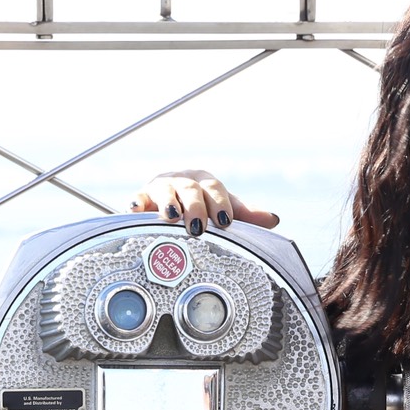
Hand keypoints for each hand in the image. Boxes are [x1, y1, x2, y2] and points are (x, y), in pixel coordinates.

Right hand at [128, 169, 279, 234]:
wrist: (166, 203)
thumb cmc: (201, 207)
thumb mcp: (222, 210)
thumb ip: (245, 215)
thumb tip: (273, 219)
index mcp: (204, 182)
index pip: (214, 188)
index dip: (220, 202)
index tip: (225, 221)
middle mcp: (183, 182)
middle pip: (190, 189)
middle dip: (195, 207)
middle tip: (198, 227)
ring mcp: (161, 188)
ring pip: (165, 191)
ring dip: (168, 203)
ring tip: (171, 218)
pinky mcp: (141, 198)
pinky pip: (138, 198)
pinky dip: (137, 203)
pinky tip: (137, 209)